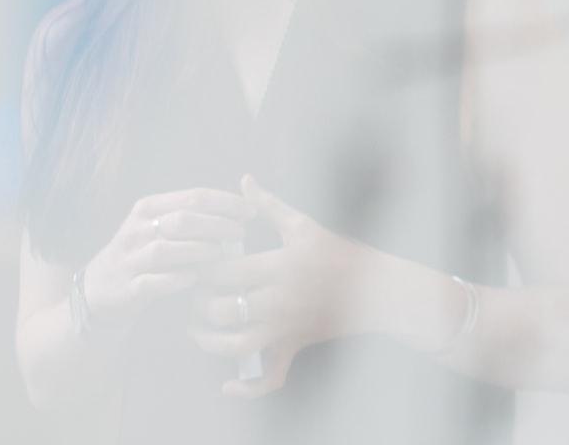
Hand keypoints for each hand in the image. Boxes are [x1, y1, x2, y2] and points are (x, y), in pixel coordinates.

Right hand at [81, 188, 254, 328]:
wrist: (98, 291)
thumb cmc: (143, 255)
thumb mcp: (159, 227)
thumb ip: (192, 216)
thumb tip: (240, 208)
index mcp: (148, 208)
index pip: (193, 196)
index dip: (226, 202)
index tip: (251, 211)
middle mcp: (136, 230)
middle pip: (182, 220)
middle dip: (217, 225)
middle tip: (241, 233)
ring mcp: (129, 260)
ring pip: (165, 250)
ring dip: (198, 251)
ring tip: (222, 254)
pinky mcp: (125, 288)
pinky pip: (151, 282)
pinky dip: (175, 280)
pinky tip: (194, 278)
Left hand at [190, 175, 377, 397]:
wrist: (375, 288)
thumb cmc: (336, 252)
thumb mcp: (302, 225)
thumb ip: (268, 205)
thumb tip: (244, 180)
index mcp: (279, 266)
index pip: (224, 272)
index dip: (201, 270)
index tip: (194, 264)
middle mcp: (280, 300)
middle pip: (222, 310)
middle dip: (199, 305)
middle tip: (193, 295)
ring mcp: (286, 327)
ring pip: (236, 346)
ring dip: (210, 342)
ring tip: (198, 330)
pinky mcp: (294, 346)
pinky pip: (270, 377)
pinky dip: (247, 388)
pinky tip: (227, 384)